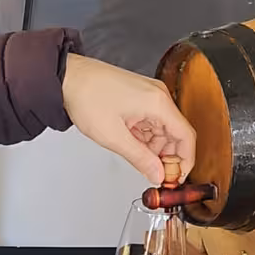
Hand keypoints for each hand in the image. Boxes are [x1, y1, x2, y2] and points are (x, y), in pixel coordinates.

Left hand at [62, 53, 195, 184]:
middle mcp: (158, 96)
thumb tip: (157, 174)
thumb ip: (140, 159)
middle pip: (176, 133)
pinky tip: (131, 143)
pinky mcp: (140, 96)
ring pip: (163, 129)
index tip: (176, 178)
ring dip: (154, 148)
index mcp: (158, 103)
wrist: (67, 77)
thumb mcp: (113, 137)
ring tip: (137, 158)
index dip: (185, 161)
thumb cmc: (86, 97)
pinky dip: (145, 137)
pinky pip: (152, 122)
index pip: (186, 136)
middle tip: (155, 174)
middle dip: (168, 157)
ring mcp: (150, 95)